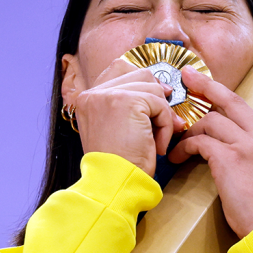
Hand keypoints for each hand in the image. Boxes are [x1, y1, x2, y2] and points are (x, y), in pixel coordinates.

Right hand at [76, 59, 185, 176]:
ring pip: (152, 87)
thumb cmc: (117, 164)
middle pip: (140, 74)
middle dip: (157, 97)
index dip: (142, 83)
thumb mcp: (115, 128)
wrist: (114, 183)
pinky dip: (166, 125)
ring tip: (156, 140)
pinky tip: (158, 145)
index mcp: (85, 98)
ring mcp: (108, 95)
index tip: (155, 102)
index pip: (119, 69)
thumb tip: (164, 88)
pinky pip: (160, 104)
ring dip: (162, 114)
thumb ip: (128, 105)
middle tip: (164, 123)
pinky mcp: (127, 101)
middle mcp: (93, 93)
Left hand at [168, 67, 252, 237]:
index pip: (246, 111)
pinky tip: (176, 157)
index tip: (208, 84)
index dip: (224, 96)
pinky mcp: (231, 159)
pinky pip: (200, 142)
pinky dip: (184, 147)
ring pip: (211, 121)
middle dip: (206, 86)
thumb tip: (237, 155)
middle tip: (186, 78)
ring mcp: (250, 146)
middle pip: (231, 101)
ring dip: (188, 132)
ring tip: (174, 145)